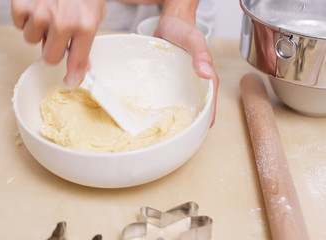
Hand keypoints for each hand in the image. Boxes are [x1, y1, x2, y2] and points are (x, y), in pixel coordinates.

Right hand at [11, 0, 106, 86]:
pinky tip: (36, 3)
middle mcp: (63, 22)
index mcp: (85, 24)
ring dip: (38, 29)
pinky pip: (18, 24)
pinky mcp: (22, 5)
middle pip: (50, 57)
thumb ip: (86, 40)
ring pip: (31, 40)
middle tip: (57, 30)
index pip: (77, 60)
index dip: (73, 74)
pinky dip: (25, 16)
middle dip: (52, 47)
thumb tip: (79, 69)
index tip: (70, 81)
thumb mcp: (93, 11)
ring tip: (47, 9)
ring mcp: (41, 14)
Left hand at [154, 0, 218, 126]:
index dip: (206, 119)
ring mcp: (181, 87)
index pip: (210, 104)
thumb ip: (200, 52)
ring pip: (180, 108)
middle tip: (176, 139)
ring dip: (174, 120)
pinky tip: (151, 117)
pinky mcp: (169, 86)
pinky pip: (167, 100)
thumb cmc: (183, 29)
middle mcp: (194, 87)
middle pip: (195, 111)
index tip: (200, 132)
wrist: (168, 23)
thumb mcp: (193, 38)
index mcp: (206, 80)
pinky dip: (162, 109)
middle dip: (188, 125)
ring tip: (162, 134)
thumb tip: (205, 72)